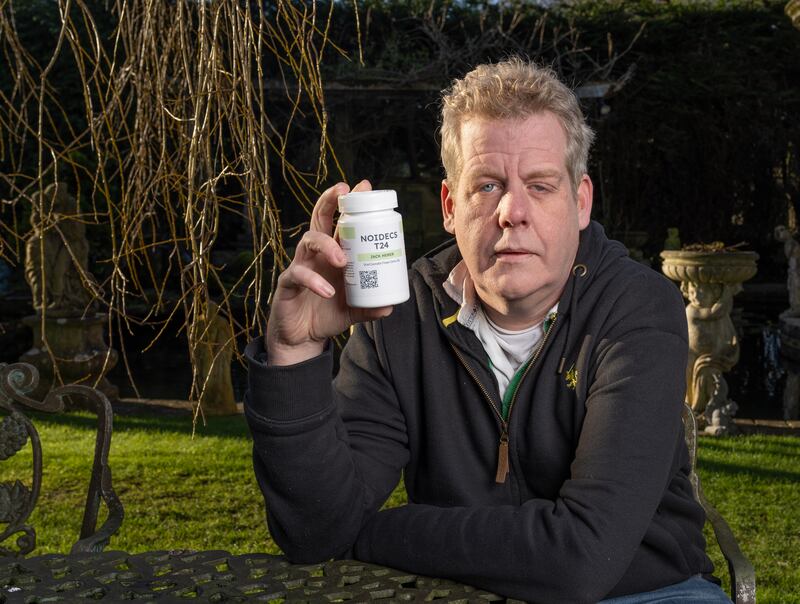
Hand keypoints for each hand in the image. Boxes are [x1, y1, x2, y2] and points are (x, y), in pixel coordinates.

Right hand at [266, 180, 393, 365]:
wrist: (301, 338)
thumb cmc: (325, 315)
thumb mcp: (353, 311)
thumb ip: (369, 307)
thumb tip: (390, 306)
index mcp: (332, 255)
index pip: (339, 222)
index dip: (349, 203)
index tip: (363, 186)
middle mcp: (316, 255)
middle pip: (318, 218)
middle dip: (329, 201)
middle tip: (343, 190)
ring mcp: (300, 266)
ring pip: (308, 241)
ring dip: (327, 246)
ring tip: (342, 260)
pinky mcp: (288, 283)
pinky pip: (298, 275)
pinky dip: (314, 282)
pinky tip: (327, 291)